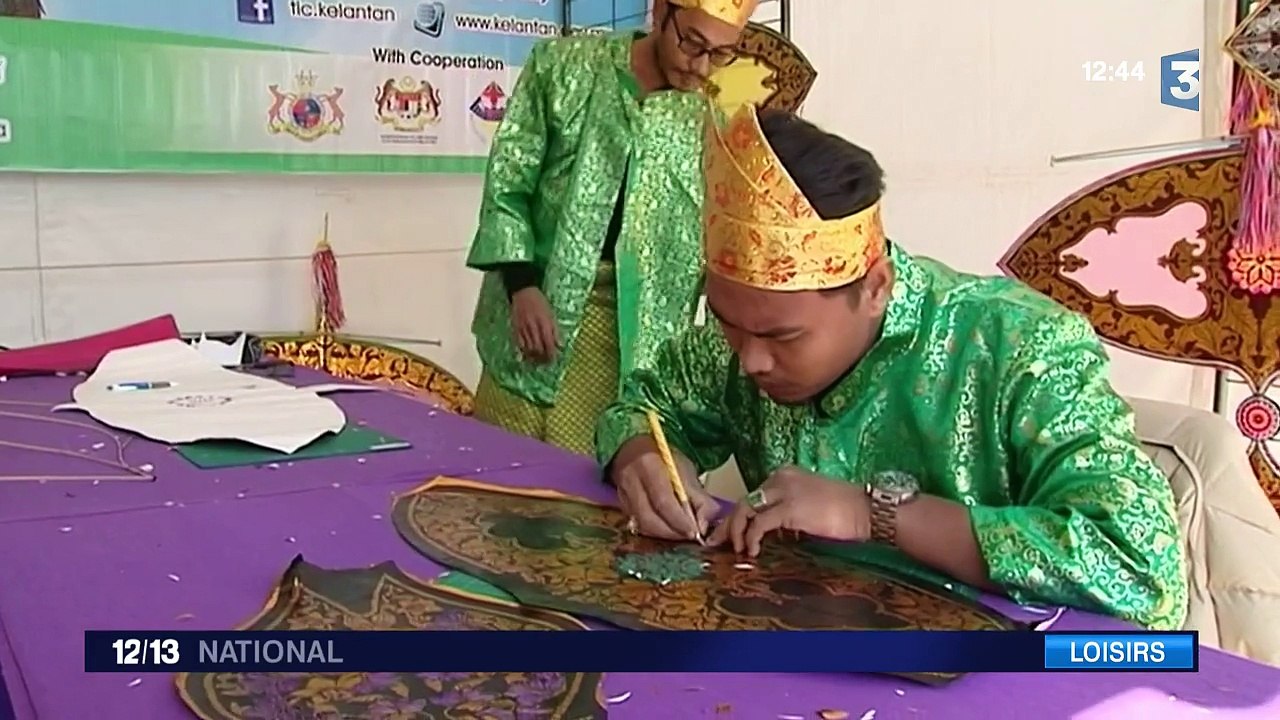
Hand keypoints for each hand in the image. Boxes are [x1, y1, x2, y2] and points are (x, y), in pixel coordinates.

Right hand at [510, 287, 558, 362]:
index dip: (551, 354)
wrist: (523, 292)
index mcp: (544, 323)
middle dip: (542, 358)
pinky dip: (523, 352)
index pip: (548, 343)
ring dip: (533, 357)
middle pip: (538, 348)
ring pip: (528, 348)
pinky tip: (526, 356)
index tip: (553, 360)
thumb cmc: (540, 302)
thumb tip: (560, 345)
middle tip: (546, 363)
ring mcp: (523, 328)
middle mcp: (533, 327)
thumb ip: (555, 331)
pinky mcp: (515, 328)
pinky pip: (519, 343)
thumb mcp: (551, 314)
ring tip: (537, 362)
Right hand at [610, 437, 718, 540]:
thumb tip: (703, 527)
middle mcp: (631, 480)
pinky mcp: (621, 506)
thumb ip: (699, 498)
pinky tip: (667, 530)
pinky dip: (655, 532)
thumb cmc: (663, 460)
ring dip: (663, 535)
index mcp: (649, 465)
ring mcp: (622, 495)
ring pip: (641, 525)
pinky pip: (637, 525)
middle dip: (672, 532)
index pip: (663, 500)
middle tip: (690, 536)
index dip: (680, 521)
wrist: (634, 451)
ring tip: (680, 533)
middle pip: (649, 517)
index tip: (695, 532)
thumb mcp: (686, 471)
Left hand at [708, 466, 870, 556]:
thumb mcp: (808, 505)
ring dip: (736, 532)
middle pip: (744, 501)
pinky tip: (753, 551)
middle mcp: (780, 477)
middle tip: (717, 543)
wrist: (867, 511)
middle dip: (728, 525)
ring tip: (737, 550)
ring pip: (745, 509)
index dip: (737, 516)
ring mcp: (783, 490)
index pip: (752, 494)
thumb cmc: (844, 511)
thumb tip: (770, 531)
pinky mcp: (789, 507)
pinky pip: (759, 523)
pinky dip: (751, 538)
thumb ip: (787, 511)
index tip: (728, 533)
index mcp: (784, 474)